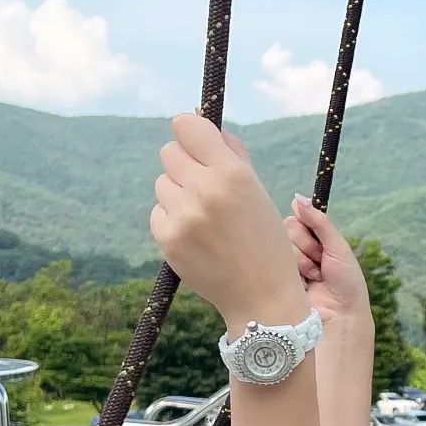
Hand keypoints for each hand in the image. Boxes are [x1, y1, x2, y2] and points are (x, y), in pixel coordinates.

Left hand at [150, 115, 306, 331]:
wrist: (261, 299)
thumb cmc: (266, 243)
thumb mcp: (260, 194)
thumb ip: (233, 156)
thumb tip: (205, 127)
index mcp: (232, 175)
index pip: (186, 125)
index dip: (192, 133)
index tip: (198, 144)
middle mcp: (205, 191)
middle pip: (169, 151)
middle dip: (185, 164)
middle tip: (204, 186)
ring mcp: (183, 217)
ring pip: (162, 183)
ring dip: (179, 194)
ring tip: (205, 218)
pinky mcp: (168, 239)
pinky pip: (159, 211)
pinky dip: (174, 219)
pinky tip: (196, 237)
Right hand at [285, 197, 371, 325]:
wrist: (341, 316)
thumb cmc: (347, 284)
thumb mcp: (338, 247)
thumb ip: (319, 222)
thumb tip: (297, 198)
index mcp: (316, 241)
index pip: (299, 218)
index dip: (309, 228)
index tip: (322, 244)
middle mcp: (300, 251)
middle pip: (288, 228)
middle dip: (307, 246)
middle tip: (320, 263)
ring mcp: (288, 265)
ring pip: (281, 245)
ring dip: (302, 261)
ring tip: (315, 277)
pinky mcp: (278, 279)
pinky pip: (275, 262)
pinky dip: (294, 272)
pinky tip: (305, 284)